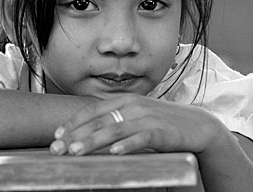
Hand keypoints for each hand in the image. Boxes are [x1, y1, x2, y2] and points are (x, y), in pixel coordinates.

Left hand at [49, 93, 226, 155]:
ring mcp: (149, 118)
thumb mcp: (137, 116)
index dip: (73, 122)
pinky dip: (128, 144)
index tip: (56, 136)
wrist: (197, 126)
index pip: (93, 110)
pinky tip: (115, 152)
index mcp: (126, 100)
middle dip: (76, 135)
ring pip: (116, 129)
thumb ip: (116, 119)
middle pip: (100, 120)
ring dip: (94, 140)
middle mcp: (134, 106)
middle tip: (57, 149)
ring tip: (76, 152)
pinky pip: (142, 138)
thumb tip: (88, 132)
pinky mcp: (163, 131)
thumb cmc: (162, 123)